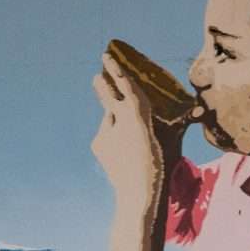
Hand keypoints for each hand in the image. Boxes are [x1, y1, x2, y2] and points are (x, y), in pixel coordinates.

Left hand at [90, 57, 168, 206]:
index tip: (108, 59)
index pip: (126, 88)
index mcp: (138, 117)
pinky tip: (119, 150)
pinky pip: (105, 134)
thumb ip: (138, 119)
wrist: (137, 191)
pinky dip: (112, 136)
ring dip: (110, 111)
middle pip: (109, 97)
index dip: (117, 72)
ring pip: (109, 118)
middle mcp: (120, 121)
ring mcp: (106, 132)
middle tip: (96, 75)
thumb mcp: (154, 139)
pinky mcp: (98, 143)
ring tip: (109, 103)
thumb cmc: (152, 166)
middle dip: (103, 85)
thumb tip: (120, 108)